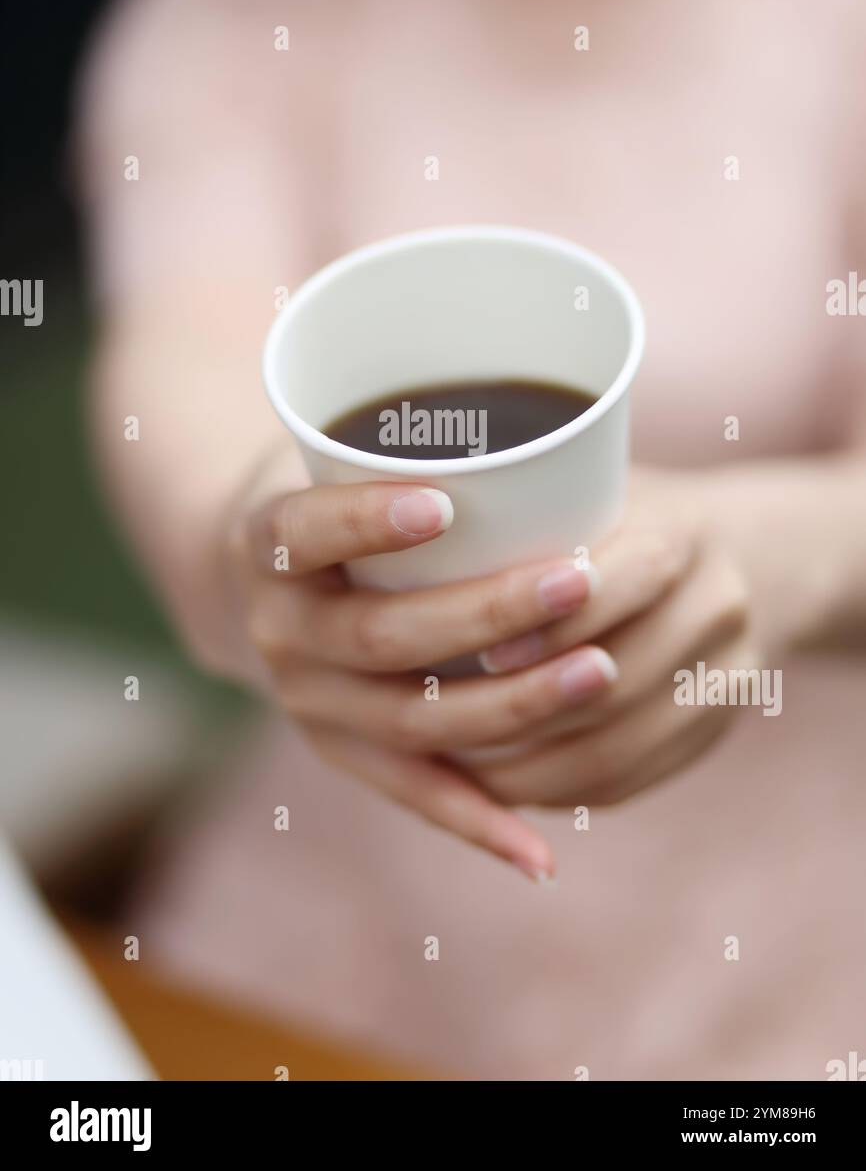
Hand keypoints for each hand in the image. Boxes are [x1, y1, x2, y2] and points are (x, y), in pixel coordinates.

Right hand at [226, 477, 619, 880]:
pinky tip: (541, 853)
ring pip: (413, 722)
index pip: (306, 533)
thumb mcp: (336, 460)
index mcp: (268, 547)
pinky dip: (479, 823)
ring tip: (601, 672)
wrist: (259, 585)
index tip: (444, 500)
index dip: (366, 522)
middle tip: (580, 576)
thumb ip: (403, 449)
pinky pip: (415, 795)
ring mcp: (310, 705)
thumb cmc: (332, 499)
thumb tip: (546, 423)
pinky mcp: (344, 755)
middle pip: (384, 637)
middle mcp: (279, 634)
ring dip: (512, 704)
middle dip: (488, 613)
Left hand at [463, 470, 756, 807]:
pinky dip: (556, 789)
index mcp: (681, 531)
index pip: (615, 586)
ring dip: (525, 767)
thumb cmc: (634, 510)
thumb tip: (402, 513)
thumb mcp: (596, 483)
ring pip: (615, 745)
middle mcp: (718, 603)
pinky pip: (630, 778)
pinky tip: (497, 782)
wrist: (758, 555)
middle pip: (612, 681)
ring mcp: (729, 672)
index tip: (482, 650)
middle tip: (434, 718)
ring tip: (447, 761)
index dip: (546, 625)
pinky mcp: (719, 726)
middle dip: (518, 710)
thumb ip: (524, 502)